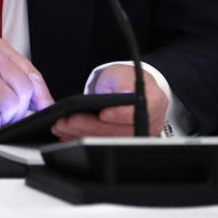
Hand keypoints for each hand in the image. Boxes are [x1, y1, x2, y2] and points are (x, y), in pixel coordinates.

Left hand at [50, 64, 168, 138]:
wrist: (127, 89)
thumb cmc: (126, 80)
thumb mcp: (123, 73)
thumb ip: (124, 82)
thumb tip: (126, 93)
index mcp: (154, 102)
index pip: (139, 112)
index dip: (121, 115)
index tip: (103, 113)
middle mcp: (149, 123)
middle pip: (120, 131)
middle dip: (92, 127)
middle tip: (71, 120)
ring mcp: (137, 136)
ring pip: (109, 140)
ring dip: (83, 134)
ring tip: (63, 126)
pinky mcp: (123, 143)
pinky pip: (102, 144)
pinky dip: (83, 138)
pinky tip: (68, 133)